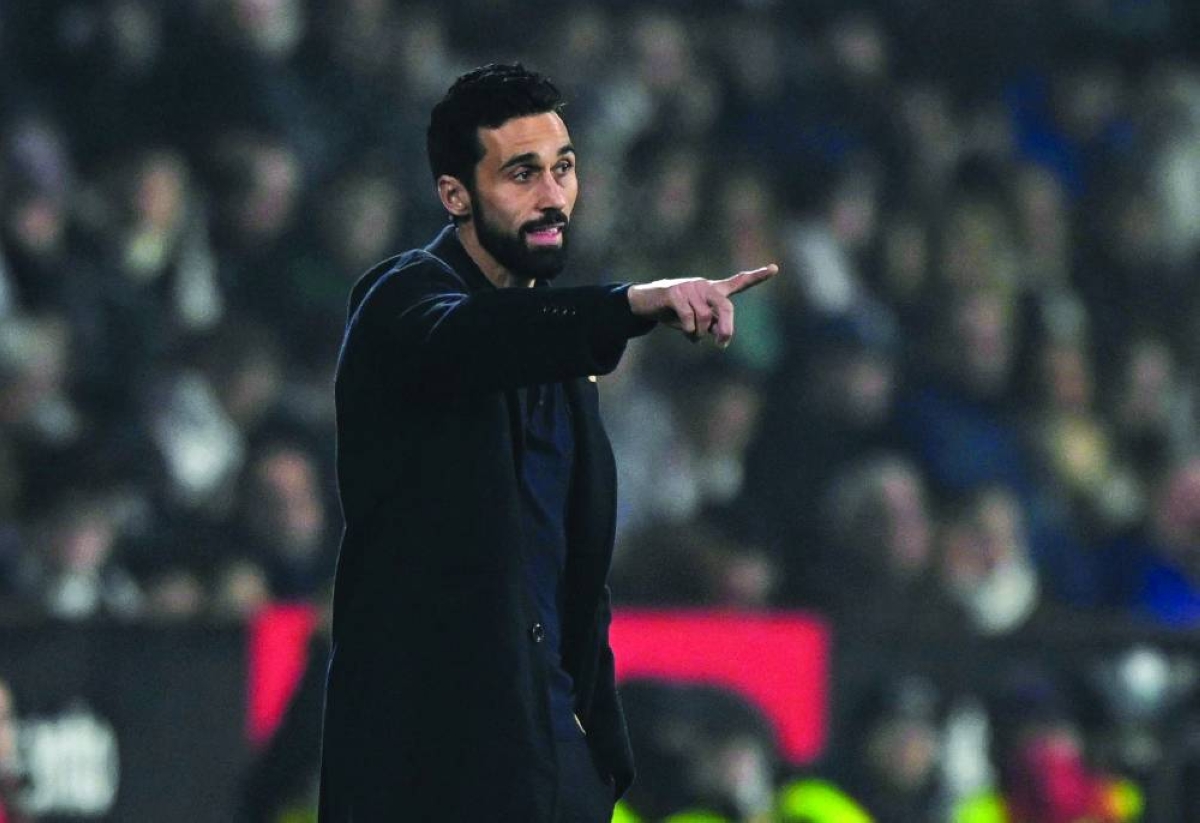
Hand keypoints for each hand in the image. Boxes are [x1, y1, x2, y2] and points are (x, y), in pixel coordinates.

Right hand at [627, 264, 778, 347]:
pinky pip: (688, 317)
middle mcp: (705, 286)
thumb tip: (717, 333)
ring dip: (697, 333)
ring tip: (689, 333)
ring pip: (703, 318)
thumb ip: (710, 324)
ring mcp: (690, 287)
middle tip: (722, 344)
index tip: (775, 268)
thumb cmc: (674, 312)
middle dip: (726, 328)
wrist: (646, 302)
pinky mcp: (674, 292)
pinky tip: (681, 329)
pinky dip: (686, 329)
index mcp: (713, 290)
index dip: (757, 276)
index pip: (738, 282)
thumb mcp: (695, 320)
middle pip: (725, 307)